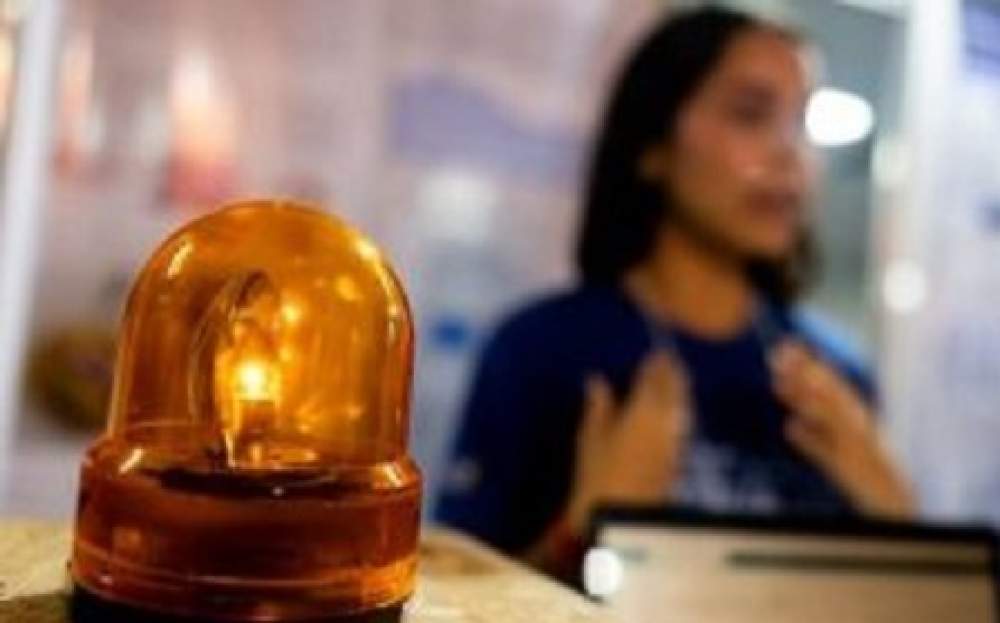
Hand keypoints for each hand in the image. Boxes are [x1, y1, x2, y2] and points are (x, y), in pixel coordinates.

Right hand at [566, 352, 689, 532]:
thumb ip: (598, 407)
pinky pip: (682, 424)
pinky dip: (679, 410)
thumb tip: (597, 380)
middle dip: (673, 373)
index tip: (657, 351)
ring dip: (679, 391)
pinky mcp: (678, 458)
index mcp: (642, 410)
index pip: (653, 379)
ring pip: (682, 407)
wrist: (623, 518)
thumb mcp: (590, 439)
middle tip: (670, 360)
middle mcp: (665, 421)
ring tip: (675, 379)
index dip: (655, 364)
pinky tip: (674, 411)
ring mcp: (675, 441)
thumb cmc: (598, 476)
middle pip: (675, 391)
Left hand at [771, 340, 913, 518]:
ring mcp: (855, 447)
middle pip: (828, 395)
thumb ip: (813, 442)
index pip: (831, 386)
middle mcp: (858, 428)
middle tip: (777, 354)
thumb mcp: (836, 458)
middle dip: (803, 373)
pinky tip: (790, 429)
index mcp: (856, 420)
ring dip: (804, 398)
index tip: (786, 346)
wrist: (895, 506)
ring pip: (829, 417)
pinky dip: (812, 441)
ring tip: (781, 383)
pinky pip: (829, 454)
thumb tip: (790, 427)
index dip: (808, 365)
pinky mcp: (851, 470)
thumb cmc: (867, 481)